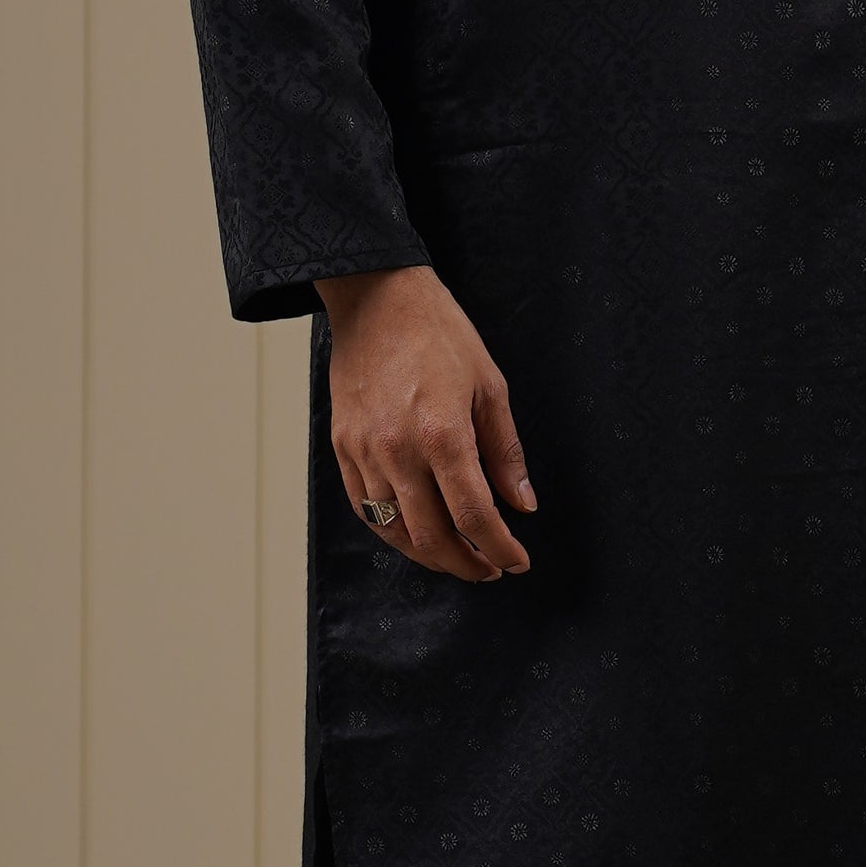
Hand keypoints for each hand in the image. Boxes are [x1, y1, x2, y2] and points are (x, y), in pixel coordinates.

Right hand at [316, 265, 538, 582]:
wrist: (377, 298)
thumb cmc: (439, 334)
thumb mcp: (489, 385)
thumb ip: (505, 451)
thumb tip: (522, 505)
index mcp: (443, 434)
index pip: (475, 515)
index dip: (500, 547)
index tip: (518, 561)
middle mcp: (399, 451)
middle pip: (433, 536)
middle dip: (467, 564)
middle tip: (491, 569)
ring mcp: (365, 452)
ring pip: (396, 531)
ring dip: (431, 555)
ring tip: (458, 558)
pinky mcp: (343, 448)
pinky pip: (365, 509)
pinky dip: (394, 532)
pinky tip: (417, 534)